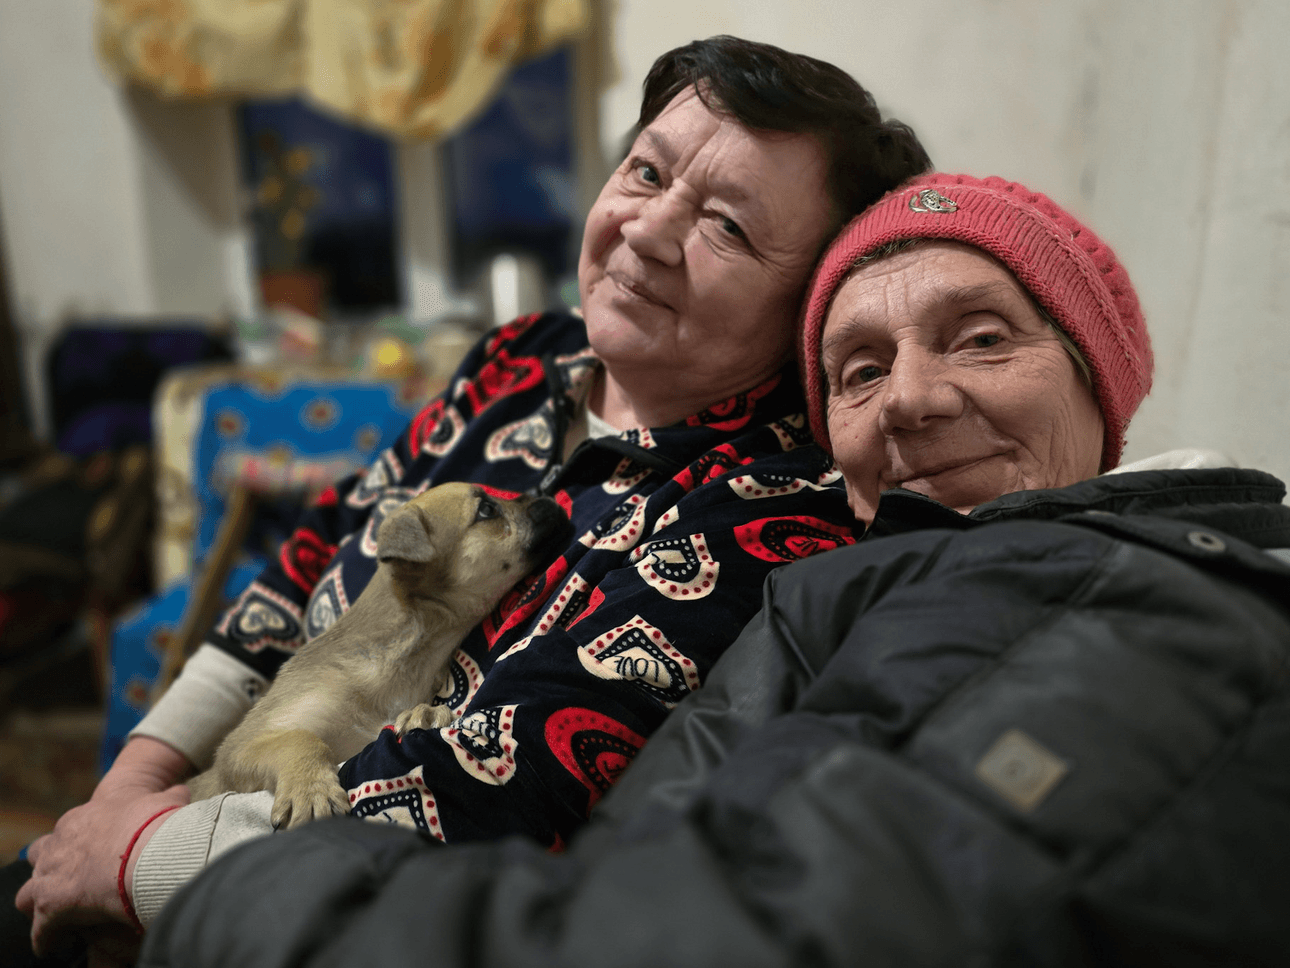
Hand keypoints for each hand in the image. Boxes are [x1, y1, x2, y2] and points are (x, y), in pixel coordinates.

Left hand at [15, 737, 191, 956]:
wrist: (148, 852)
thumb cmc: (156, 825)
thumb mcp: (165, 801)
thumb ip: (170, 796)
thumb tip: (180, 792)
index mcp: (82, 819)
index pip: (70, 830)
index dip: (82, 844)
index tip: (96, 853)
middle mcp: (59, 844)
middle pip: (39, 854)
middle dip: (52, 867)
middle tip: (72, 880)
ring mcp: (51, 875)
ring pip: (28, 893)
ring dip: (41, 902)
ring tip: (59, 914)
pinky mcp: (51, 907)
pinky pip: (41, 931)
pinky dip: (48, 938)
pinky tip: (59, 943)